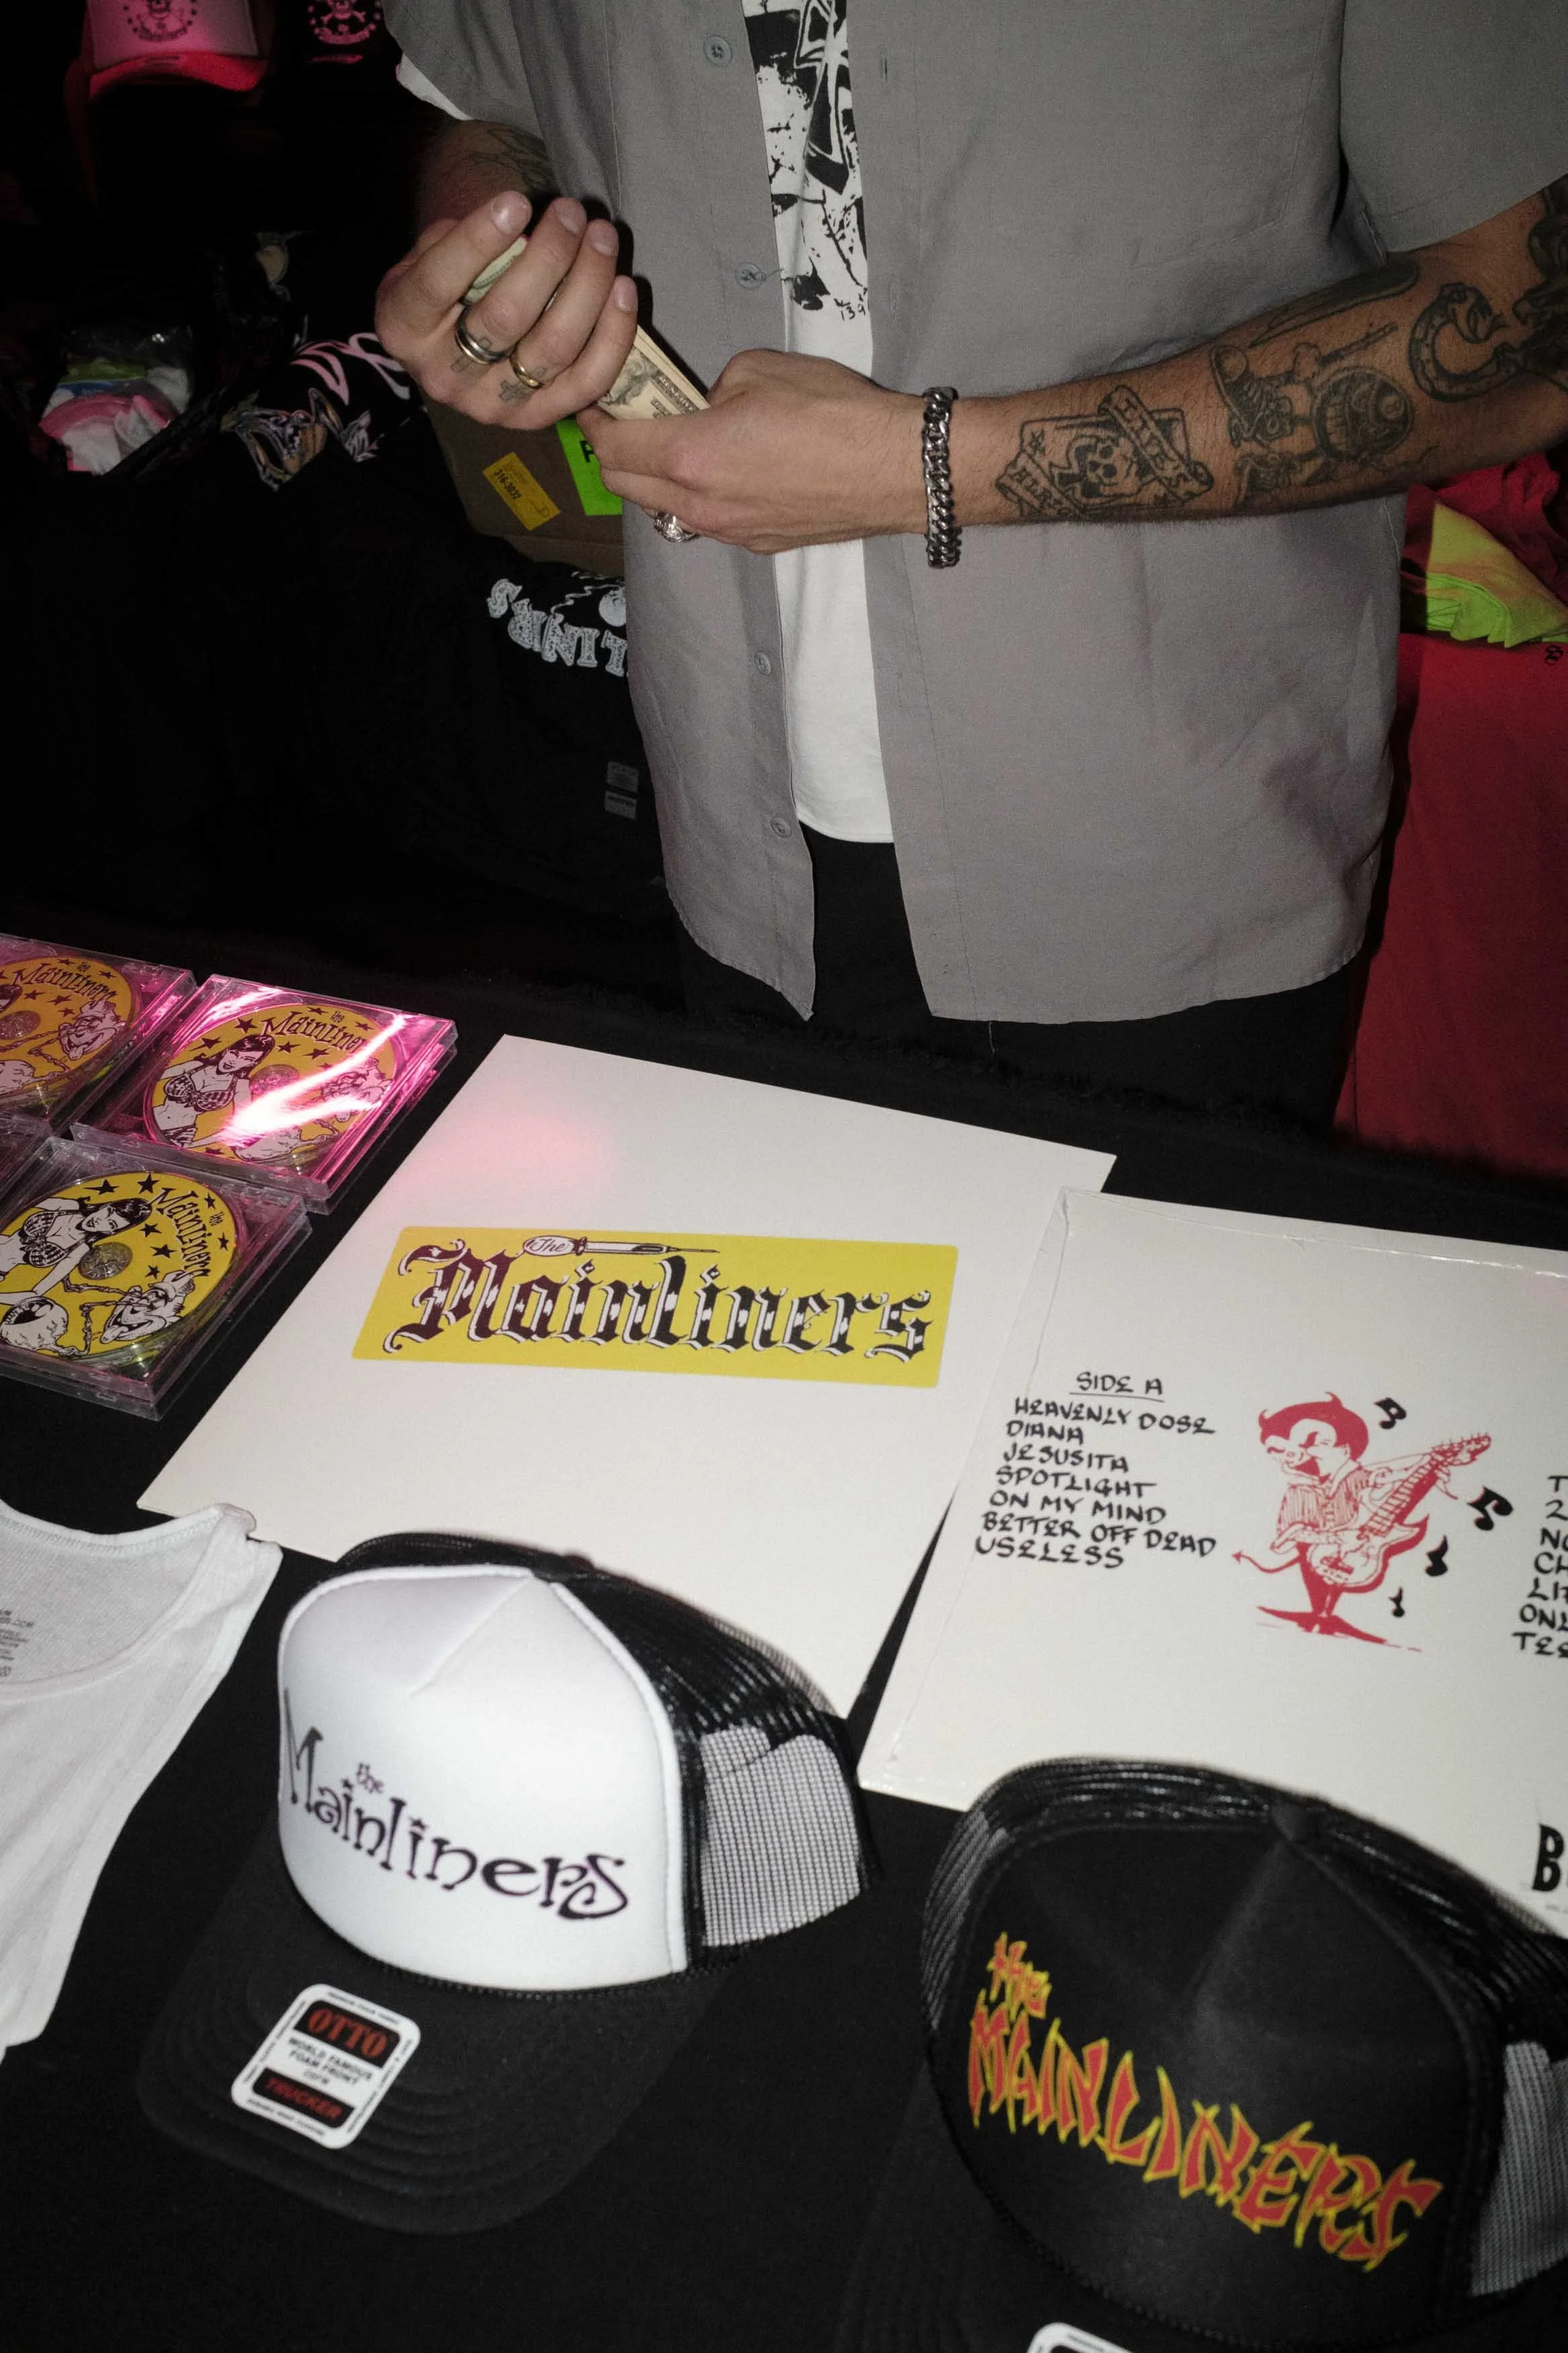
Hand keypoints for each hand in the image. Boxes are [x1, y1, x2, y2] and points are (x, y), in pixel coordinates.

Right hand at [374, 193, 638, 428]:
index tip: (518, 201)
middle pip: (506, 315)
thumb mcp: (430, 254)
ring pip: (554, 347)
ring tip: (601, 237)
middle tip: (572, 212)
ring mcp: (493, 406)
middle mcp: (444, 377)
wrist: (453, 342)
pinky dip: (614, 334)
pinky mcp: (539, 419)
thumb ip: (462, 240)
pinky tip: (624, 288)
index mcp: (403, 328)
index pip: (438, 282)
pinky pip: (588, 382)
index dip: (479, 239)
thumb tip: (522, 232)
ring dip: (588, 285)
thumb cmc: (447, 283)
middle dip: (549, 255)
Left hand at [583, 350, 925, 550]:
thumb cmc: (833, 412)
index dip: (592, 419)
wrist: (895, 469)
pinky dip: (694, 494)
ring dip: (653, 476)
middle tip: (624, 417)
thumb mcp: (759, 370)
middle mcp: (699, 505)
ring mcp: (728, 532)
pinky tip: (720, 469)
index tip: (593, 397)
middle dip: (613, 450)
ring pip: (663, 507)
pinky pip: (705, 520)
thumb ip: (714, 388)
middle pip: (625, 484)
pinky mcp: (758, 544)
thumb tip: (706, 405)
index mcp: (689, 457)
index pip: (612, 446)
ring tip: (671, 443)